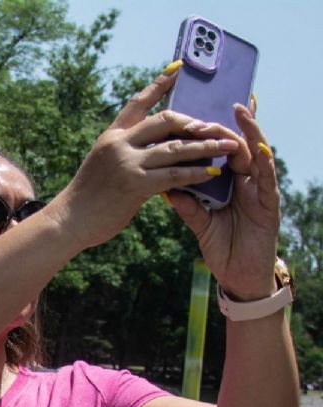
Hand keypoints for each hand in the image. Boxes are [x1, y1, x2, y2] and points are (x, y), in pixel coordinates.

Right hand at [48, 67, 242, 250]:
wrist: (69, 219)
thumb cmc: (87, 196)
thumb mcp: (102, 164)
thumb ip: (125, 151)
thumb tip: (154, 148)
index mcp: (111, 136)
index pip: (138, 101)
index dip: (160, 84)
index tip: (179, 68)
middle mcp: (119, 143)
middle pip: (164, 119)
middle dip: (194, 122)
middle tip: (216, 126)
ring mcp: (126, 163)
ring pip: (175, 147)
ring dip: (205, 146)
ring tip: (228, 146)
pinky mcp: (134, 185)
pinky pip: (173, 175)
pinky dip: (195, 173)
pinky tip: (212, 174)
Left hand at [167, 103, 279, 299]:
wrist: (238, 275)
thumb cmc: (221, 245)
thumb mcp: (199, 220)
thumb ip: (186, 202)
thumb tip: (162, 185)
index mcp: (228, 180)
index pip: (218, 150)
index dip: (209, 131)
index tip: (194, 110)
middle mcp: (245, 179)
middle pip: (236, 144)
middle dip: (224, 124)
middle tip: (212, 106)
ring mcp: (259, 189)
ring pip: (256, 154)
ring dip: (249, 132)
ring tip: (239, 111)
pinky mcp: (269, 204)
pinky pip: (267, 180)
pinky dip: (263, 162)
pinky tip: (258, 148)